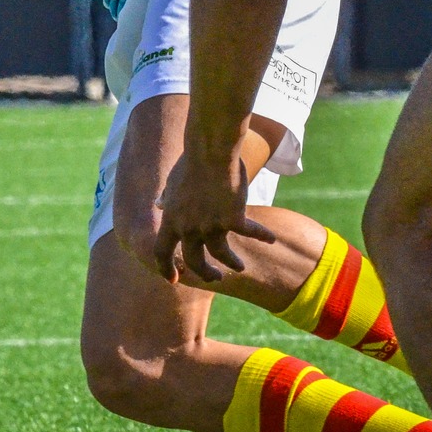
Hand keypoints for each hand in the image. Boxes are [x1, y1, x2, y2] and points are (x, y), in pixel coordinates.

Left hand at [152, 148, 275, 284]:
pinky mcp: (234, 218)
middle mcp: (190, 228)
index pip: (162, 252)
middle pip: (195, 261)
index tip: (174, 279)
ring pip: (222, 254)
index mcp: (171, 219)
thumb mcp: (172, 182)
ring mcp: (212, 225)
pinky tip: (271, 239)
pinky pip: (250, 232)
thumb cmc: (191, 162)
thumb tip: (160, 204)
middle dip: (205, 273)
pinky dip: (262, 235)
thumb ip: (167, 198)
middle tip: (215, 277)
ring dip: (232, 263)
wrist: (211, 151)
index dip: (166, 268)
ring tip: (240, 267)